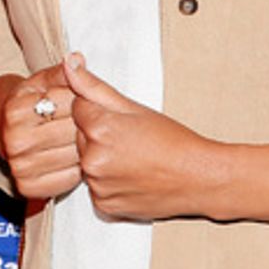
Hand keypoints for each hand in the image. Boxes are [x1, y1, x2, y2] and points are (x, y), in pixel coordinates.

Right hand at [0, 63, 82, 200]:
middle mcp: (13, 140)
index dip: (84, 102)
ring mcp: (19, 166)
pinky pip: (68, 180)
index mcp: (15, 109)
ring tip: (90, 140)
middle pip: (72, 131)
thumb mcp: (44, 82)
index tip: (86, 103)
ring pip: (74, 156)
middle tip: (96, 124)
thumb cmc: (33, 103)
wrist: (9, 131)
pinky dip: (79, 170)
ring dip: (88, 149)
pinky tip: (79, 159)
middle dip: (88, 126)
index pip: (68, 104)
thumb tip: (77, 59)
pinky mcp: (27, 187)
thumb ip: (63, 72)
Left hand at [66, 52, 224, 221]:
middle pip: (80, 137)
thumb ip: (94, 86)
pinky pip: (96, 188)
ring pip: (87, 164)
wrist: (198, 178)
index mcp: (98, 128)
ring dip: (102, 160)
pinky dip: (109, 183)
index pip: (77, 109)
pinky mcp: (103, 206)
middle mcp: (93, 159)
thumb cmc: (172, 141)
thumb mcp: (134, 107)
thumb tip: (69, 62)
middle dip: (98, 136)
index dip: (100, 112)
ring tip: (134, 160)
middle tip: (131, 141)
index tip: (122, 121)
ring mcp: (97, 185)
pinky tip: (131, 178)